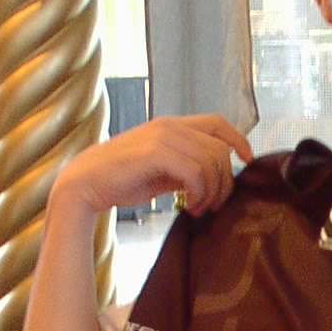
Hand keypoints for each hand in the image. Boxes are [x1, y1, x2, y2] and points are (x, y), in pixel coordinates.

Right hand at [53, 114, 252, 217]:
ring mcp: (162, 137)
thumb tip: (214, 179)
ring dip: (212, 191)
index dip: (238, 139)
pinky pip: (196, 172)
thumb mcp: (161, 172)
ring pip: (211, 162)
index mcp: (172, 126)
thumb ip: (187, 169)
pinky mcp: (155, 153)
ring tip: (198, 208)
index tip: (247, 159)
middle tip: (212, 205)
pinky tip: (189, 206)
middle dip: (225, 182)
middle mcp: (170, 126)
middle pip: (220, 148)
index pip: (217, 122)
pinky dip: (199, 193)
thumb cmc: (121, 180)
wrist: (84, 184)